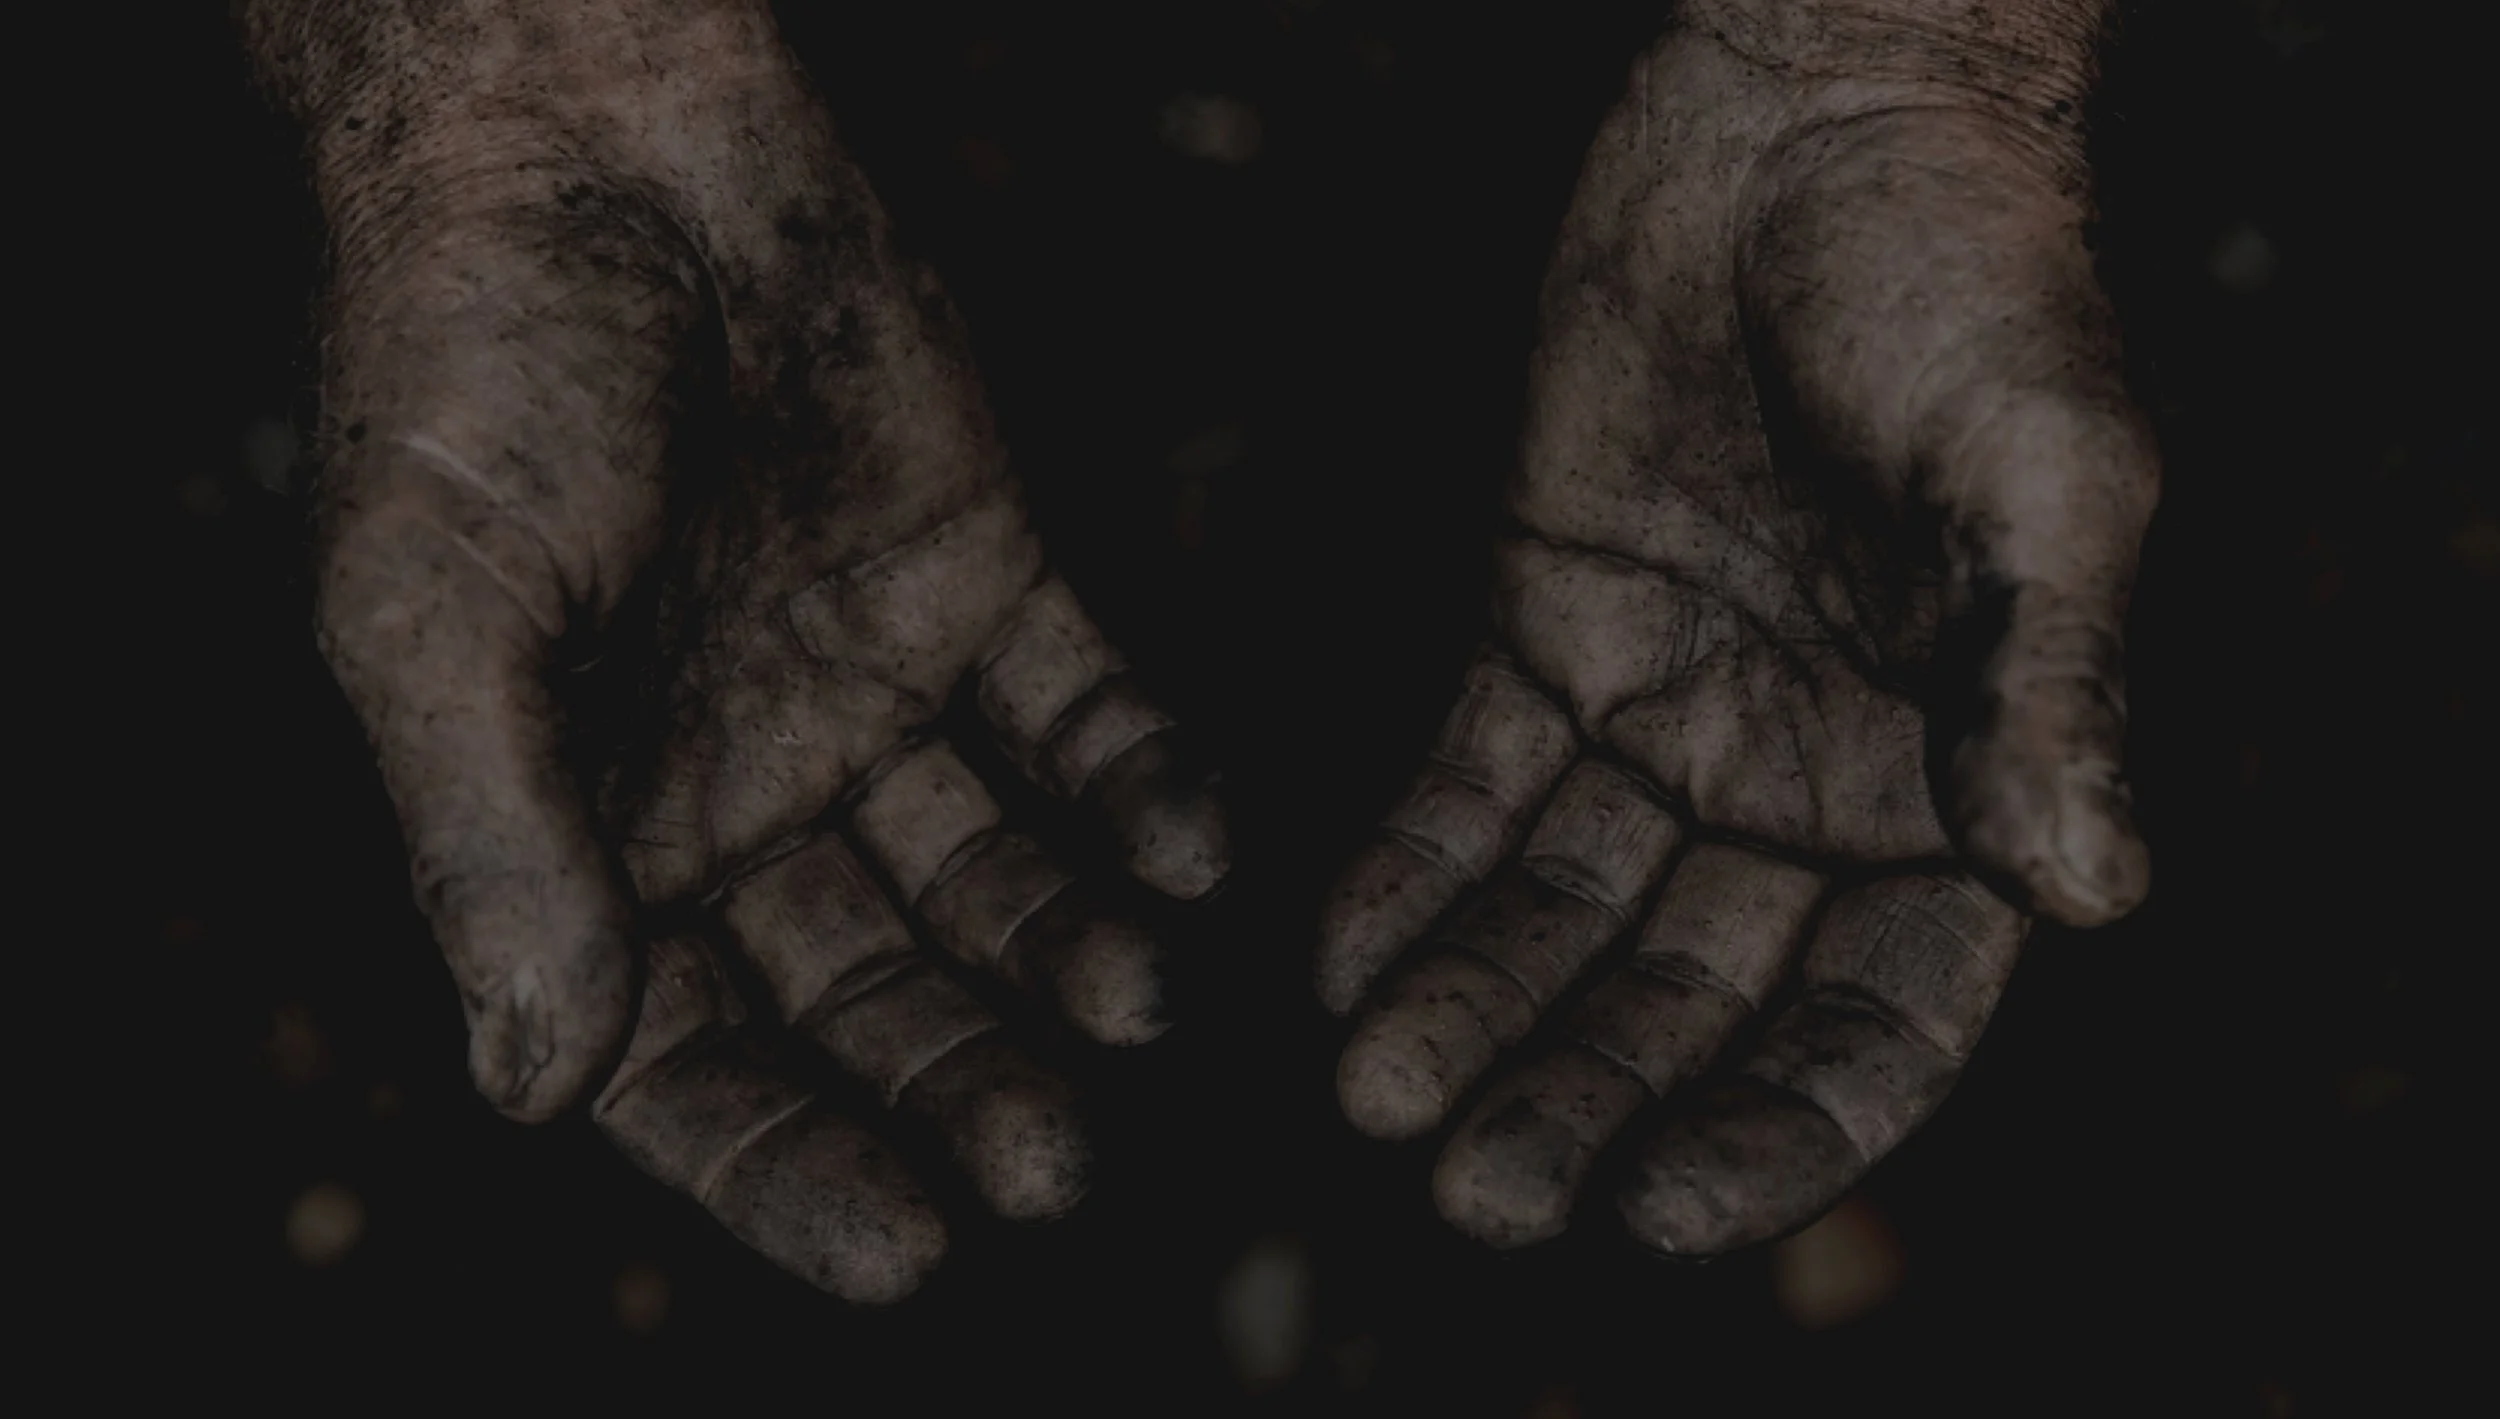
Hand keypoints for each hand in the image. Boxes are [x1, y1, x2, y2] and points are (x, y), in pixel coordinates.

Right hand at [282, 1, 1225, 1299]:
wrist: (599, 139)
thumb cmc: (471, 368)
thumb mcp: (434, 620)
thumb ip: (493, 847)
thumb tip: (529, 1086)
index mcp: (586, 834)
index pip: (686, 1060)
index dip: (786, 1164)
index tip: (903, 1250)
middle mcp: (737, 791)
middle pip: (864, 992)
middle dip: (956, 1080)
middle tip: (1054, 1165)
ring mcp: (866, 692)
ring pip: (988, 875)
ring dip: (1068, 951)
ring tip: (1143, 1008)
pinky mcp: (981, 582)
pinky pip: (1079, 718)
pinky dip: (1136, 787)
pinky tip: (1193, 849)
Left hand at [1317, 0, 2155, 1254]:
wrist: (1815, 122)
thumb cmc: (1969, 277)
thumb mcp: (2045, 476)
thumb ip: (2052, 682)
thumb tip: (2094, 888)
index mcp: (1952, 785)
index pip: (1874, 1021)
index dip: (1781, 1133)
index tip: (1662, 1213)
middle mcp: (1802, 782)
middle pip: (1687, 998)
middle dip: (1585, 1101)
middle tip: (1474, 1194)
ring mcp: (1668, 715)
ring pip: (1562, 916)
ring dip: (1474, 1014)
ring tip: (1377, 1107)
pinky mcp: (1547, 631)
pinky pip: (1467, 788)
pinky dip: (1407, 876)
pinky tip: (1337, 960)